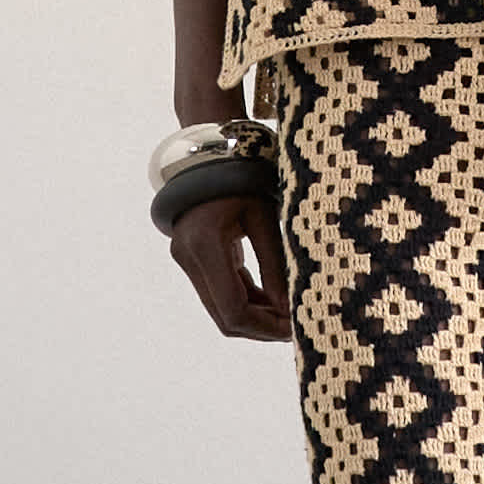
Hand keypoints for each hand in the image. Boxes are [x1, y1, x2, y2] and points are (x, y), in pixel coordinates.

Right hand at [168, 191, 291, 342]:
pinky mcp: (193, 260)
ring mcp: (187, 261)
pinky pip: (221, 293)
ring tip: (289, 314)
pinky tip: (273, 300)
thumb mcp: (264, 216)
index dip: (265, 327)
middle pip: (226, 318)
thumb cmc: (239, 176)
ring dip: (256, 318)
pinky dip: (247, 301)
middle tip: (296, 327)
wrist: (207, 154)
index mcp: (205, 245)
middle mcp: (189, 258)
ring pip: (222, 310)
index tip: (294, 328)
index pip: (234, 309)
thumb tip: (290, 308)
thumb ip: (275, 264)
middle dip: (262, 328)